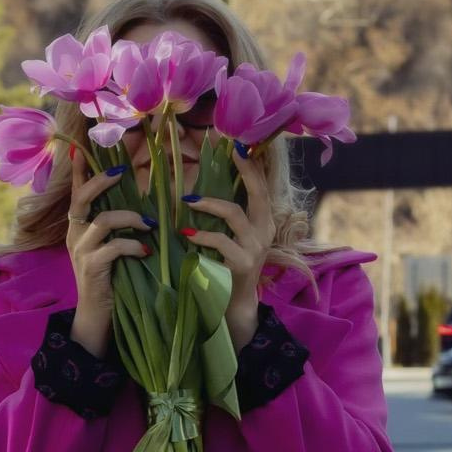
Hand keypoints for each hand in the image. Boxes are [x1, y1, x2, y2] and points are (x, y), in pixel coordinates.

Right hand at [67, 162, 151, 356]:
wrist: (96, 318)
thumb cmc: (111, 280)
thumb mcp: (111, 248)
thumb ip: (118, 228)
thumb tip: (143, 206)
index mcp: (79, 227)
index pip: (76, 192)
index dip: (78, 169)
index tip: (80, 146)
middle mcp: (75, 235)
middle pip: (82, 198)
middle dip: (101, 182)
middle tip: (122, 173)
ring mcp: (81, 251)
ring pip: (102, 221)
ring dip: (130, 218)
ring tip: (150, 225)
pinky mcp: (92, 268)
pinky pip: (113, 247)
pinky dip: (134, 246)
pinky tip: (147, 252)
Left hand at [182, 159, 271, 349]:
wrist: (234, 306)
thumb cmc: (228, 267)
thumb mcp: (234, 238)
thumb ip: (228, 216)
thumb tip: (207, 186)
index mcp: (264, 223)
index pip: (262, 188)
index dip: (253, 167)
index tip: (240, 145)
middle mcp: (264, 232)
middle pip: (258, 193)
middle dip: (246, 171)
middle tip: (230, 152)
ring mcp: (255, 248)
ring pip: (234, 214)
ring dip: (208, 204)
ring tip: (188, 202)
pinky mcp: (242, 264)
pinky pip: (220, 242)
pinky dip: (201, 236)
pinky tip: (186, 235)